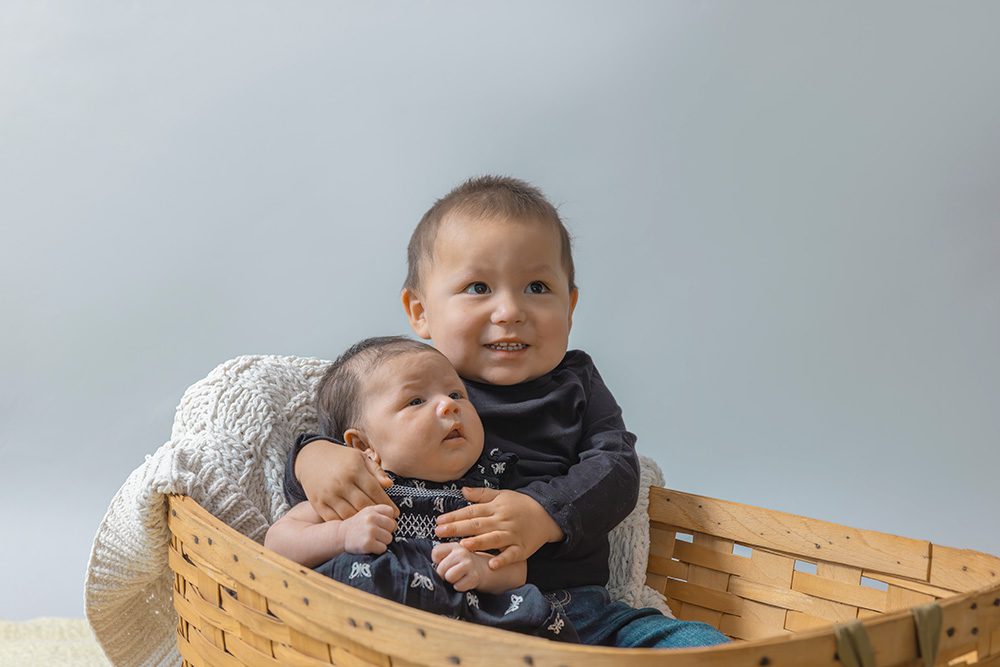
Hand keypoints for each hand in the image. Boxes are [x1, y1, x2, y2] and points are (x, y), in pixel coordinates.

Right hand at [297, 440, 395, 520]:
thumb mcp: (360, 458)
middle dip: (377, 515)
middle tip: (386, 522)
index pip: (375, 490)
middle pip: (363, 505)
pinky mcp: (318, 503)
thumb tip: (390, 485)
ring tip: (372, 524)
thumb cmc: (342, 458)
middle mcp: (341, 482)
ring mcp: (328, 494)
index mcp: (354, 470)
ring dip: (362, 521)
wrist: (311, 458)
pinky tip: (354, 524)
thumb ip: (376, 471)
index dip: (387, 503)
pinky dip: (345, 523)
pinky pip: (333, 519)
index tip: (395, 512)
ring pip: (349, 514)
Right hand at [341, 505, 395, 554]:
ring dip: (382, 541)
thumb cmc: (358, 525)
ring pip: (389, 538)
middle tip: (376, 534)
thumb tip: (397, 517)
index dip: (388, 519)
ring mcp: (369, 531)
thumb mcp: (367, 512)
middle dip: (386, 531)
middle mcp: (371, 519)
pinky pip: (383, 548)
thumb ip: (382, 512)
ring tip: (372, 540)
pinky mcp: (367, 544)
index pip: (391, 512)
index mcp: (372, 510)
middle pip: (393, 526)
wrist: (341, 536)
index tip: (381, 524)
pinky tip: (370, 546)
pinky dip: (378, 550)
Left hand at [432, 542, 488, 591]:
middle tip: (452, 573)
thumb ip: (440, 556)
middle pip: (441, 568)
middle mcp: (462, 552)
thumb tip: (432, 569)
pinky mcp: (475, 576)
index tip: (445, 563)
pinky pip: (458, 586)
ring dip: (452, 581)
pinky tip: (465, 582)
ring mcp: (469, 564)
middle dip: (444, 574)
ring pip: (449, 577)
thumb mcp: (453, 555)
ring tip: (458, 577)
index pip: (436, 553)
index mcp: (454, 545)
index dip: (437, 562)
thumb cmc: (462, 564)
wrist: (485, 569)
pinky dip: (460, 587)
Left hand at [434, 488, 562, 569]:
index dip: (455, 516)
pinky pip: (511, 555)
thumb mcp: (502, 495)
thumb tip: (462, 490)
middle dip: (458, 529)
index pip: (471, 512)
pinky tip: (492, 564)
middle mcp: (502, 521)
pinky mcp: (522, 548)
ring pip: (493, 539)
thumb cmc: (521, 505)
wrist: (548, 514)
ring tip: (462, 546)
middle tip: (440, 532)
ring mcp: (512, 535)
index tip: (439, 521)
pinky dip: (503, 560)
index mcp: (495, 508)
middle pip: (478, 525)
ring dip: (478, 543)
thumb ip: (482, 494)